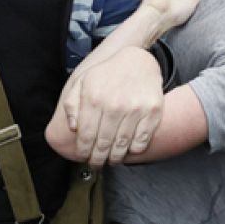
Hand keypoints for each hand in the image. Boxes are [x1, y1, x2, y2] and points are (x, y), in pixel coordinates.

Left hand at [58, 47, 163, 166]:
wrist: (137, 59)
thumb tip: (73, 128)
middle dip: (98, 159)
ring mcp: (135, 109)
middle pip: (103, 144)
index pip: (86, 136)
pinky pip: (142, 140)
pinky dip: (134, 150)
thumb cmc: (107, 73)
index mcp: (94, 98)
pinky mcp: (153, 111)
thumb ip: (72, 104)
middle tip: (96, 163)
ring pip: (122, 145)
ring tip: (111, 160)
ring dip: (115, 158)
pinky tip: (128, 150)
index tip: (83, 157)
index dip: (84, 151)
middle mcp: (114, 105)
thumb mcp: (82, 82)